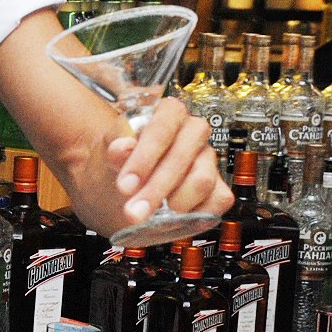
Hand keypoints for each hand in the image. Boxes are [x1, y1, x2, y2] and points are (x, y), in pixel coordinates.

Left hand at [106, 96, 229, 228]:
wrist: (128, 186)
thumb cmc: (123, 162)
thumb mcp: (111, 152)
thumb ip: (115, 149)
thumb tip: (121, 148)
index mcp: (169, 114)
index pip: (163, 126)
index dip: (144, 157)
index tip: (125, 185)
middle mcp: (194, 133)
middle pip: (182, 157)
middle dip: (155, 189)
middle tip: (133, 212)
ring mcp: (209, 160)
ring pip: (202, 181)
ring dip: (173, 204)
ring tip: (152, 214)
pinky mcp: (219, 188)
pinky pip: (219, 200)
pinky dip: (195, 214)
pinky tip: (174, 217)